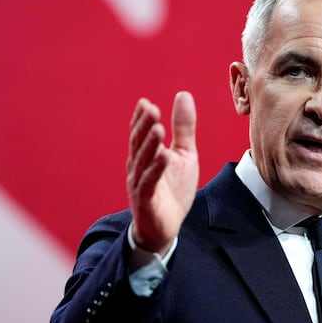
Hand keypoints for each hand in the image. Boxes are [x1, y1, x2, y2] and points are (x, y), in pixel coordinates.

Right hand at [127, 91, 197, 254]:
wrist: (167, 227)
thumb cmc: (173, 190)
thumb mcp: (183, 154)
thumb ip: (183, 127)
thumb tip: (183, 95)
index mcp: (146, 155)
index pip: (140, 133)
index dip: (140, 119)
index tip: (145, 102)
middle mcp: (138, 167)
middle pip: (139, 143)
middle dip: (143, 126)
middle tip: (150, 108)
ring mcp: (140, 184)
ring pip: (143, 161)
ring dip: (149, 144)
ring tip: (157, 127)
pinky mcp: (146, 200)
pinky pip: (149, 182)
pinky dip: (156, 168)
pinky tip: (165, 156)